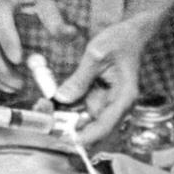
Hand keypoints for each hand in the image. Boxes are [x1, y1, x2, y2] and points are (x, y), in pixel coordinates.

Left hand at [54, 16, 154, 145]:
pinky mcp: (100, 98)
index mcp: (124, 97)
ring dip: (65, 118)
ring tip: (44, 109)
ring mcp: (108, 103)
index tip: (67, 140)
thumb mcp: (96, 54)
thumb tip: (62, 99)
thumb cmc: (119, 41)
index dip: (86, 137)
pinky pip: (81, 108)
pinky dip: (67, 107)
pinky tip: (51, 102)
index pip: (105, 126)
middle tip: (47, 126)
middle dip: (70, 129)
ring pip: (84, 120)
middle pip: (94, 128)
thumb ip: (79, 78)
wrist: (130, 33)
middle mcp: (118, 105)